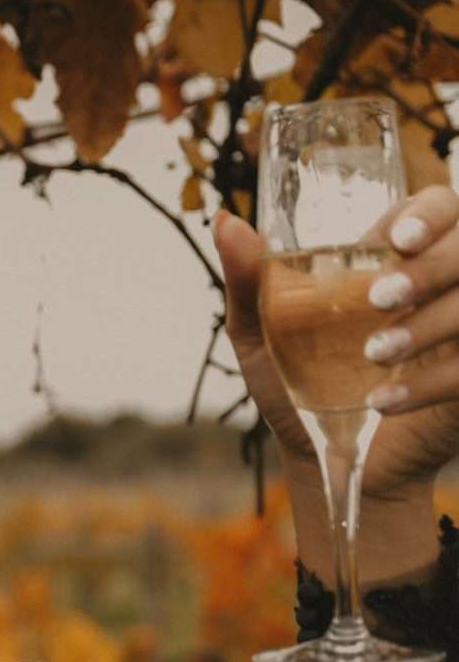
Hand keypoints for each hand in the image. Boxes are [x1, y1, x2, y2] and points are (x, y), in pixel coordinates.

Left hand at [216, 188, 458, 503]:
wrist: (321, 454)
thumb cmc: (296, 380)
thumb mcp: (262, 332)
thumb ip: (248, 279)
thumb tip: (224, 221)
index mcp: (396, 259)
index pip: (437, 207)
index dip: (429, 214)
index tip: (397, 240)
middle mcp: (441, 286)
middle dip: (431, 266)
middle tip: (380, 299)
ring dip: (430, 324)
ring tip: (374, 355)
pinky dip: (429, 383)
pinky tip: (383, 403)